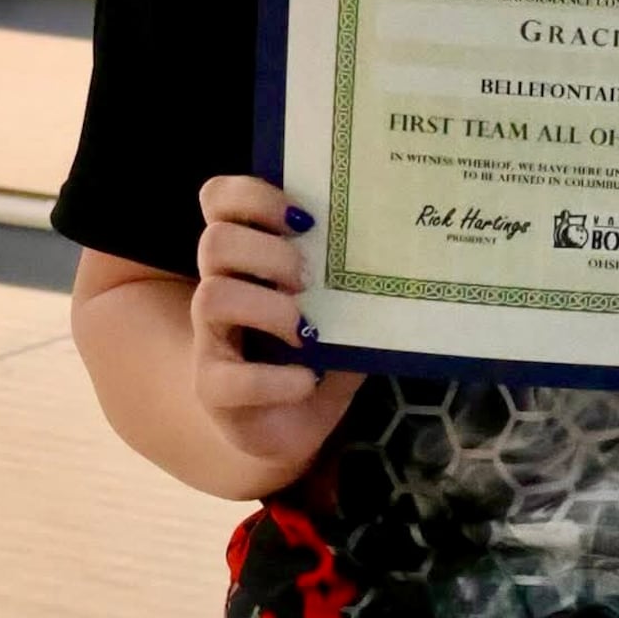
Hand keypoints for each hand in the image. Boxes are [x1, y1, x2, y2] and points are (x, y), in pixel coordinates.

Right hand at [192, 175, 361, 473]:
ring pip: (212, 297)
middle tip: (309, 278)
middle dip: (268, 251)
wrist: (293, 422)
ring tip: (307, 329)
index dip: (251, 195)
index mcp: (245, 255)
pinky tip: (307, 380)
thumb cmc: (318, 348)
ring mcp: (211, 338)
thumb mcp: (342, 306)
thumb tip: (406, 247)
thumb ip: (357, 276)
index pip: (219, 200)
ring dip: (268, 308)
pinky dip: (274, 379)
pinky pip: (227, 378)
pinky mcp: (213, 389)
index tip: (304, 216)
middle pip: (216, 241)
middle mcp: (220, 286)